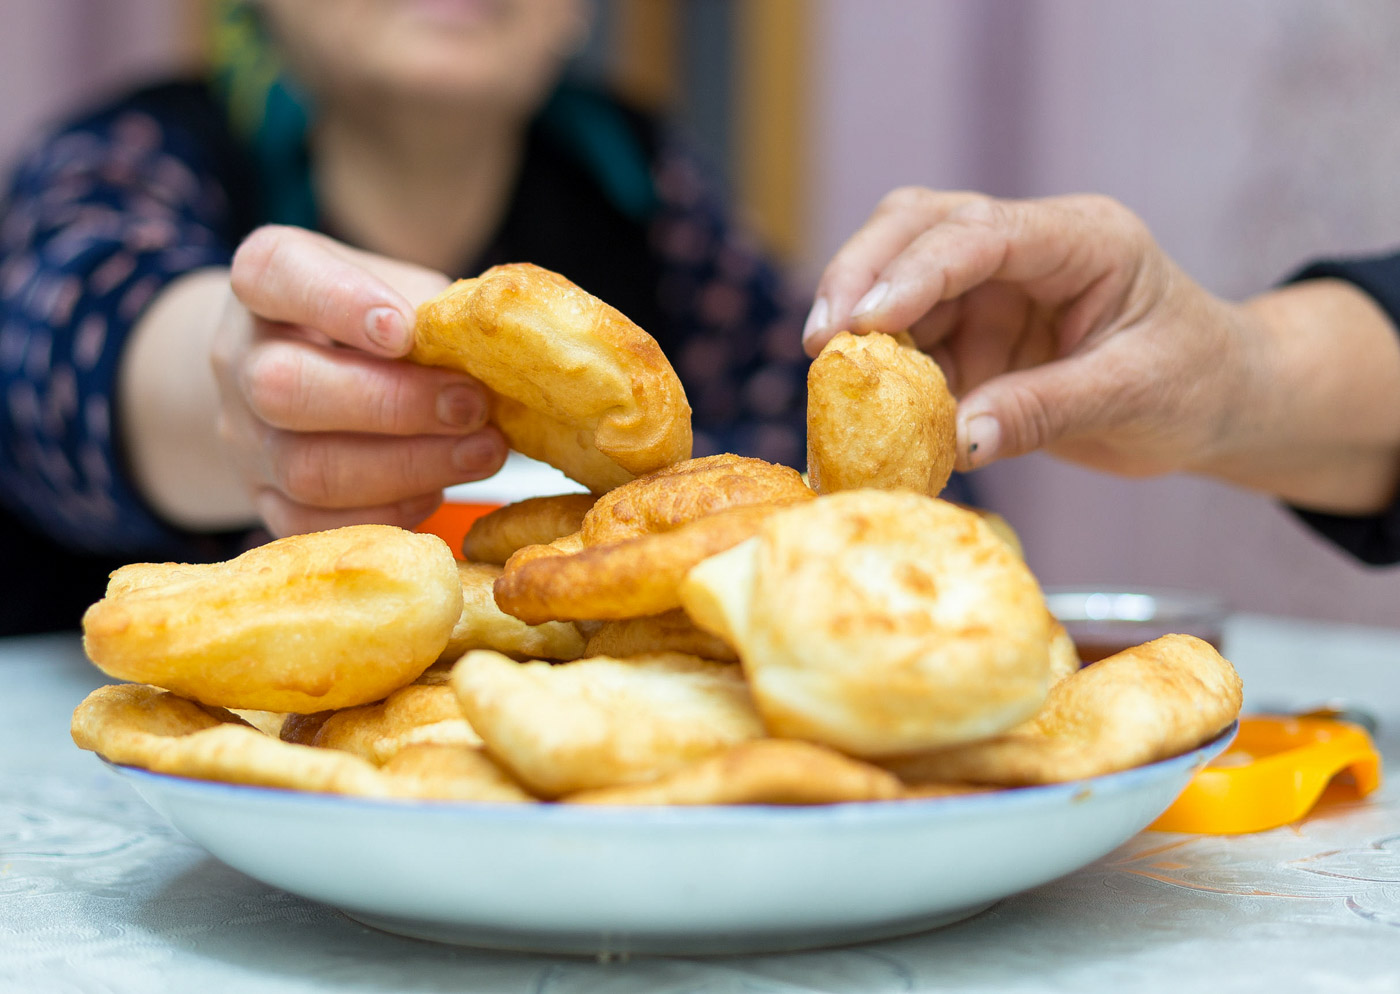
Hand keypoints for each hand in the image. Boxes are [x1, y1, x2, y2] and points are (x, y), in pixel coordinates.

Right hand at [216, 225, 505, 535]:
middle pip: (283, 388)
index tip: (404, 330)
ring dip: (408, 466)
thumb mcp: (395, 285)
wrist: (305, 374)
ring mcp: (242, 436)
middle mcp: (239, 357)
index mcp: (265, 280)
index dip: (339, 303)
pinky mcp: (263, 498)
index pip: (274, 276)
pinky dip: (385, 512)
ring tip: (481, 453)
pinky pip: (313, 523)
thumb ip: (432, 308)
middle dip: (392, 405)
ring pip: (305, 468)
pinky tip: (436, 490)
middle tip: (472, 407)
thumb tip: (495, 344)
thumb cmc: (367, 321)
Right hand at [801, 190, 1250, 477]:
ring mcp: (994, 287)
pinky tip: (871, 417)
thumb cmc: (1197, 383)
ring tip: (836, 390)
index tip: (858, 323)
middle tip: (819, 343)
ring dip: (863, 332)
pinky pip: (911, 344)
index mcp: (1081, 239)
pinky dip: (886, 377)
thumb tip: (958, 440)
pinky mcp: (973, 331)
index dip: (912, 273)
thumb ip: (1044, 411)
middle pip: (917, 226)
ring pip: (898, 280)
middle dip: (859, 276)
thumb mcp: (1133, 396)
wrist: (1217, 402)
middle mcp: (1026, 248)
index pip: (979, 235)